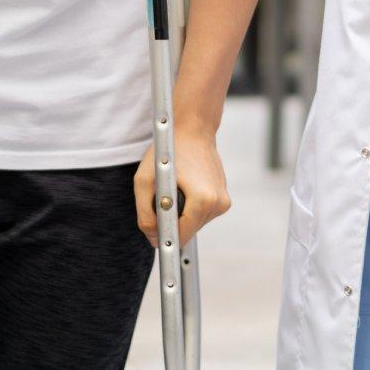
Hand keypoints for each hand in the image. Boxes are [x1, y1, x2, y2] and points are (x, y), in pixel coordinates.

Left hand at [134, 127, 231, 247]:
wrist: (193, 129)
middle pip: (188, 231)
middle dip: (172, 221)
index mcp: (203, 201)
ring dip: (181, 214)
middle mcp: (218, 204)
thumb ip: (145, 215)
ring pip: (195, 225)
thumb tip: (154, 240)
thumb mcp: (145, 181)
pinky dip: (190, 208)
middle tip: (162, 199)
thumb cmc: (167, 151)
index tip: (153, 230)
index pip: (181, 236)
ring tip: (176, 190)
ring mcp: (224, 202)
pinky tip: (185, 189)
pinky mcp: (224, 199)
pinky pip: (201, 215)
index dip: (163, 235)